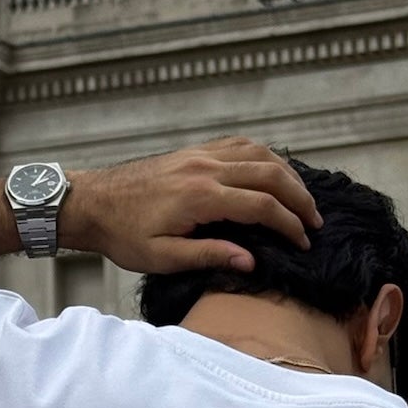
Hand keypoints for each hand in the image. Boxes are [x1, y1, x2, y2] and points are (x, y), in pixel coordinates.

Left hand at [63, 139, 320, 274]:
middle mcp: (205, 168)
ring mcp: (200, 155)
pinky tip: (273, 172)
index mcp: (200, 196)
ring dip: (287, 174)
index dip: (288, 224)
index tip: (303, 242)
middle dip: (299, 197)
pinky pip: (239, 145)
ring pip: (258, 153)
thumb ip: (209, 255)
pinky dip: (264, 156)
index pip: (261, 205)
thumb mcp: (164, 258)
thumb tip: (251, 261)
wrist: (93, 203)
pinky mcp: (193, 152)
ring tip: (302, 198)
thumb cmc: (124, 235)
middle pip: (270, 173)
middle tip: (315, 221)